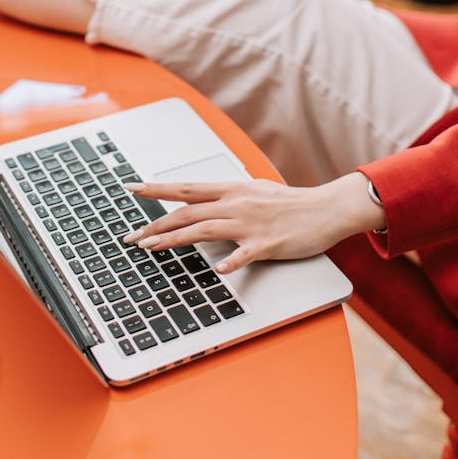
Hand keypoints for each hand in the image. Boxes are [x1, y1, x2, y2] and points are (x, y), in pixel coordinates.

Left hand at [123, 172, 382, 274]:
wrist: (326, 209)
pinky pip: (245, 254)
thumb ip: (228, 197)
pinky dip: (230, 262)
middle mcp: (236, 203)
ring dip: (174, 239)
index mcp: (232, 190)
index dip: (156, 189)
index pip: (186, 188)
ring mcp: (250, 223)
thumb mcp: (254, 191)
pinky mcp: (267, 243)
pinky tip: (217, 270)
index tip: (131, 188)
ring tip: (151, 248)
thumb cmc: (291, 203)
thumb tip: (205, 200)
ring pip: (204, 229)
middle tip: (131, 237)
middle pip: (187, 211)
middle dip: (155, 224)